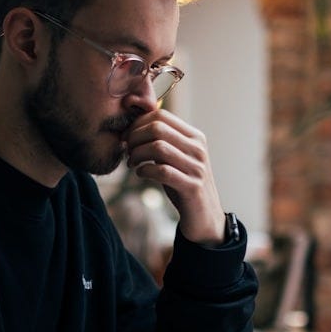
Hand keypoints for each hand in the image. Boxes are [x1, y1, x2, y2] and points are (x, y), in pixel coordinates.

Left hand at [124, 110, 225, 245]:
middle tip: (126, 150)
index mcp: (195, 137)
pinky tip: (140, 173)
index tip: (126, 137)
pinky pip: (162, 171)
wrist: (204, 215)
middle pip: (157, 128)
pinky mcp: (192, 186)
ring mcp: (196, 167)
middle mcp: (198, 148)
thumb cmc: (184, 184)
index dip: (138, 123)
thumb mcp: (177, 158)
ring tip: (132, 163)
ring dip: (137, 154)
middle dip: (134, 137)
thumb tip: (133, 127)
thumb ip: (163, 142)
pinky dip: (145, 170)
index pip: (161, 115)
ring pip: (158, 147)